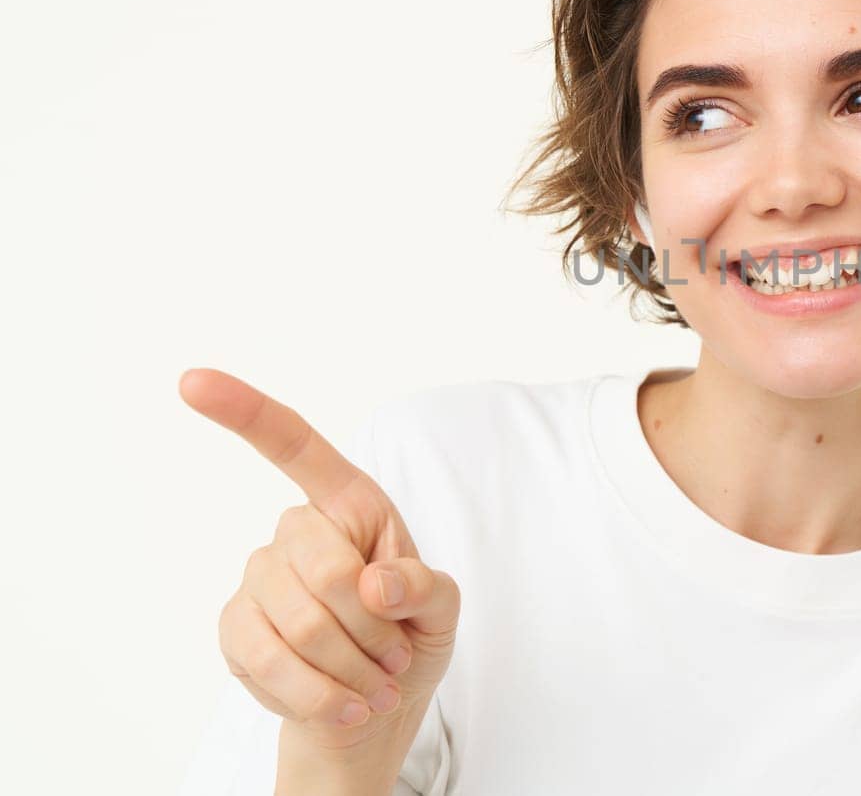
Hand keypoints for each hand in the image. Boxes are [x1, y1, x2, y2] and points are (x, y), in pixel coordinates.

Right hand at [181, 368, 460, 758]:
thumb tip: (375, 583)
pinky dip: (318, 693)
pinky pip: (268, 659)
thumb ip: (424, 588)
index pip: (294, 446)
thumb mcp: (442, 609)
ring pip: (300, 622)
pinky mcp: (235, 630)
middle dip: (373, 626)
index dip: (244, 412)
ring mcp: (258, 579)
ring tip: (376, 682)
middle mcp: (296, 532)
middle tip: (394, 653)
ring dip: (352, 666)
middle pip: (327, 571)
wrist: (372, 705)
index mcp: (350, 504)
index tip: (190, 381)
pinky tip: (345, 704)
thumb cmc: (409, 636)